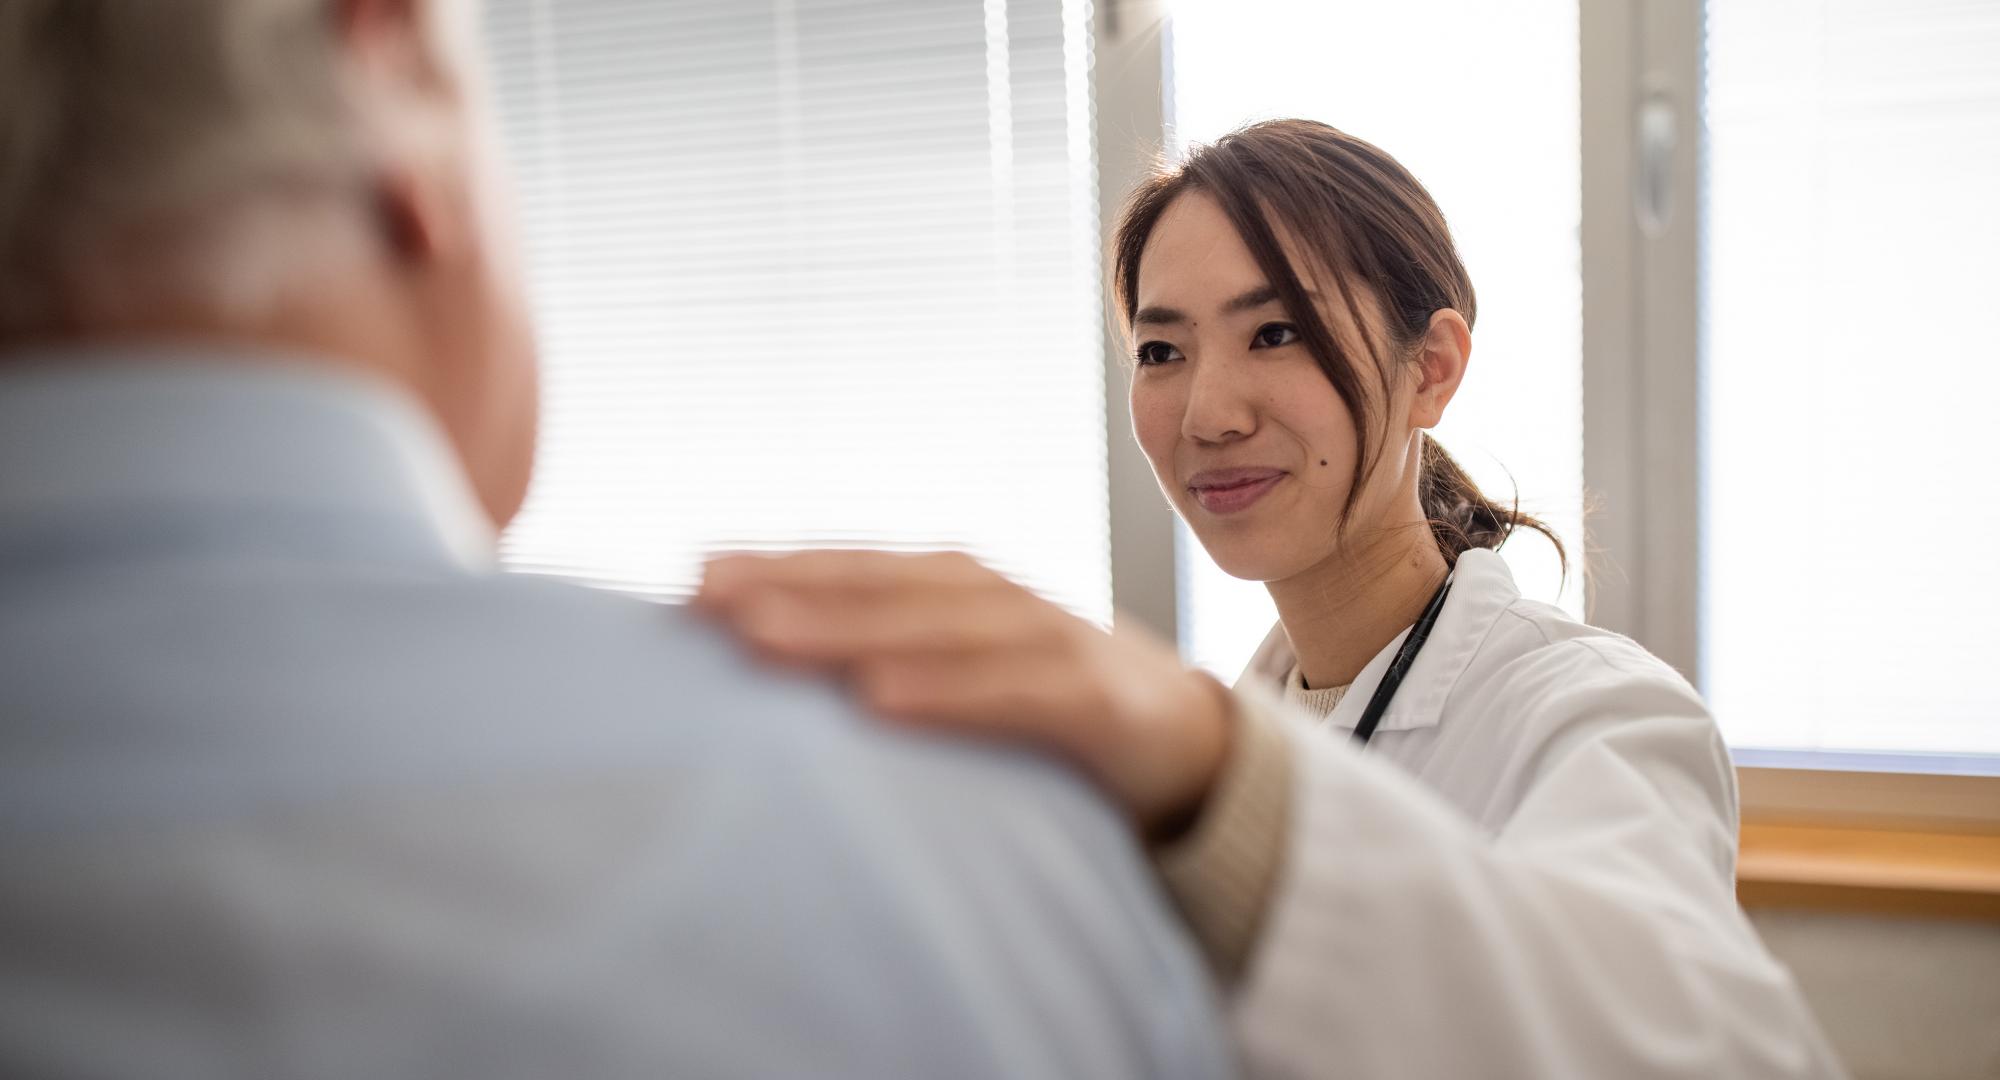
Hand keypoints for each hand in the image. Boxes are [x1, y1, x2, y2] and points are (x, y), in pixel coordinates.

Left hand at [694, 550, 1233, 836]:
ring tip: (761, 641)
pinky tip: (880, 703)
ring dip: (846, 628)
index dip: (779, 567)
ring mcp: (1052, 641)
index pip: (858, 569)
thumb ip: (893, 664)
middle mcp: (999, 599)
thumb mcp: (970, 677)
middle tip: (704, 602)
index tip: (690, 583)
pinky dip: (949, 692)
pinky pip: (1015, 693)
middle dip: (791, 588)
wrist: (1196, 749)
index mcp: (960, 589)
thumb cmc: (1053, 712)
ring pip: (938, 625)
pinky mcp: (1097, 701)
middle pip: (884, 586)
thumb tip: (768, 672)